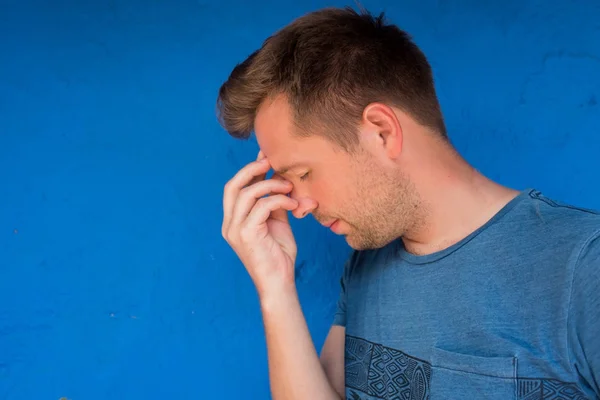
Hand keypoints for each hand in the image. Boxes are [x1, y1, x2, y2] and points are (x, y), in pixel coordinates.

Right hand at [222, 152, 298, 296]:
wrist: (278, 283)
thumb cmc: (278, 255)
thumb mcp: (276, 222)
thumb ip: (274, 202)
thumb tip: (280, 178)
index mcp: (233, 220)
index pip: (235, 188)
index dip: (250, 170)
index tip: (267, 157)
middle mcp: (229, 224)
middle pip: (232, 186)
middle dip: (252, 169)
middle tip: (272, 161)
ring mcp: (235, 229)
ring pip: (247, 194)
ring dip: (271, 185)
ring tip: (290, 187)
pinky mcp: (246, 234)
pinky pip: (262, 207)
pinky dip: (279, 201)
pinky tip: (294, 205)